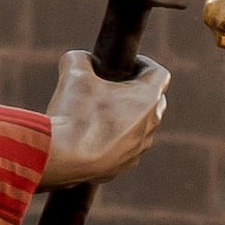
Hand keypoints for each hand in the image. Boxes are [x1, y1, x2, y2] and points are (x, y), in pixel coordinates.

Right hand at [39, 50, 169, 186]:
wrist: (65, 159)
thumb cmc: (75, 115)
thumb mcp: (74, 75)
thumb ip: (80, 59)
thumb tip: (81, 59)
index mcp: (146, 98)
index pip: (159, 74)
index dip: (142, 64)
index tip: (123, 64)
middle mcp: (150, 124)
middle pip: (154, 100)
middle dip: (136, 90)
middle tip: (111, 85)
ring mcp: (139, 148)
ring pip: (141, 126)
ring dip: (126, 116)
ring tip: (98, 112)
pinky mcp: (125, 165)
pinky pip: (126, 147)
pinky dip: (114, 139)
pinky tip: (90, 136)